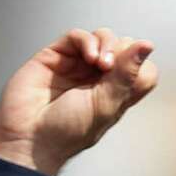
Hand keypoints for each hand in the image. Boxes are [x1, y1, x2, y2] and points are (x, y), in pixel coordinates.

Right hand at [0, 28, 157, 175]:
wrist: (29, 138)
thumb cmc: (65, 133)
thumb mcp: (106, 106)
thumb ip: (127, 75)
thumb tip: (146, 46)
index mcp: (114, 96)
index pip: (140, 71)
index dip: (140, 67)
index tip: (132, 74)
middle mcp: (97, 80)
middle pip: (122, 48)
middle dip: (123, 51)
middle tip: (112, 69)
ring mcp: (77, 66)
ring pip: (101, 38)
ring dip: (107, 44)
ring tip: (101, 63)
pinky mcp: (56, 56)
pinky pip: (77, 36)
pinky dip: (87, 40)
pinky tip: (89, 56)